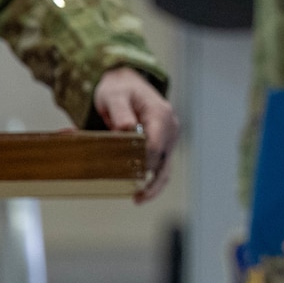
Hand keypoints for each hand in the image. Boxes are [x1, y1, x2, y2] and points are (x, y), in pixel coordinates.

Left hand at [93, 66, 178, 202]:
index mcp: (160, 114)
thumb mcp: (114, 96)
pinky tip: (141, 192)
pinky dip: (152, 180)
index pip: (155, 146)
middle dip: (145, 176)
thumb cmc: (119, 89)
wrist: (124, 84)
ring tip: (138, 199)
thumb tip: (127, 129)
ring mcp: (168, 137)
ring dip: (153, 185)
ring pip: (165, 167)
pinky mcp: (163, 144)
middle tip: (130, 193)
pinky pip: (161, 166)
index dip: (141, 161)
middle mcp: (169, 127)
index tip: (125, 172)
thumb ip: (120, 112)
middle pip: (162, 160)